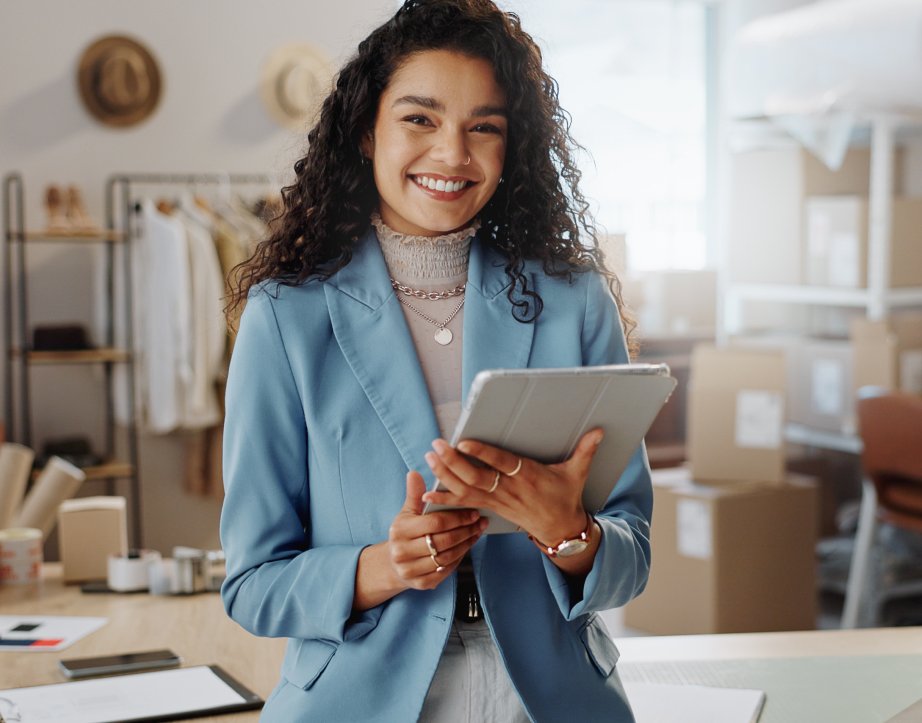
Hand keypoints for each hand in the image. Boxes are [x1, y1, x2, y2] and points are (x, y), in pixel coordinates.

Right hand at [386, 470, 486, 590]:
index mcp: (400, 531)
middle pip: (444, 541)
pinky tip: (467, 546)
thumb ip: (414, 494)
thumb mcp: (407, 513)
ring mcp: (411, 570)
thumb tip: (414, 473)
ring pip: (448, 556)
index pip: (435, 523)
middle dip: (466, 530)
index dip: (457, 517)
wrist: (394, 564)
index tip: (473, 511)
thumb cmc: (405, 533)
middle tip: (480, 521)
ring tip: (477, 532)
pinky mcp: (422, 584)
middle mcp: (402, 552)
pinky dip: (460, 557)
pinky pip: (447, 570)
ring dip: (467, 544)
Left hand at [421, 429, 603, 545]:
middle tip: (437, 445)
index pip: (502, 464)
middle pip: (477, 477)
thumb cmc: (566, 497)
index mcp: (528, 477)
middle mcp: (509, 490)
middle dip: (454, 462)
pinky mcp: (491, 508)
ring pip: (467, 489)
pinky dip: (445, 500)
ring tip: (429, 457)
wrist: (560, 529)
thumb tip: (599, 430)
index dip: (483, 454)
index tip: (465, 442)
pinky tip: (427, 495)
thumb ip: (585, 451)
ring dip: (446, 474)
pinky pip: (465, 504)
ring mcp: (498, 501)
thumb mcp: (577, 473)